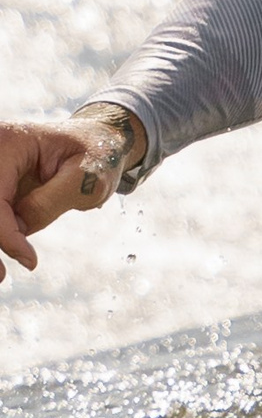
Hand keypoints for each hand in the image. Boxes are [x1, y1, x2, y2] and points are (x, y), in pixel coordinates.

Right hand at [0, 106, 148, 281]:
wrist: (95, 145)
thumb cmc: (95, 156)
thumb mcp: (85, 179)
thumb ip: (50, 202)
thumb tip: (21, 228)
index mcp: (9, 143)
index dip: (5, 231)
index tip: (29, 259)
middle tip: (1, 275)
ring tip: (0, 274)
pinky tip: (5, 260)